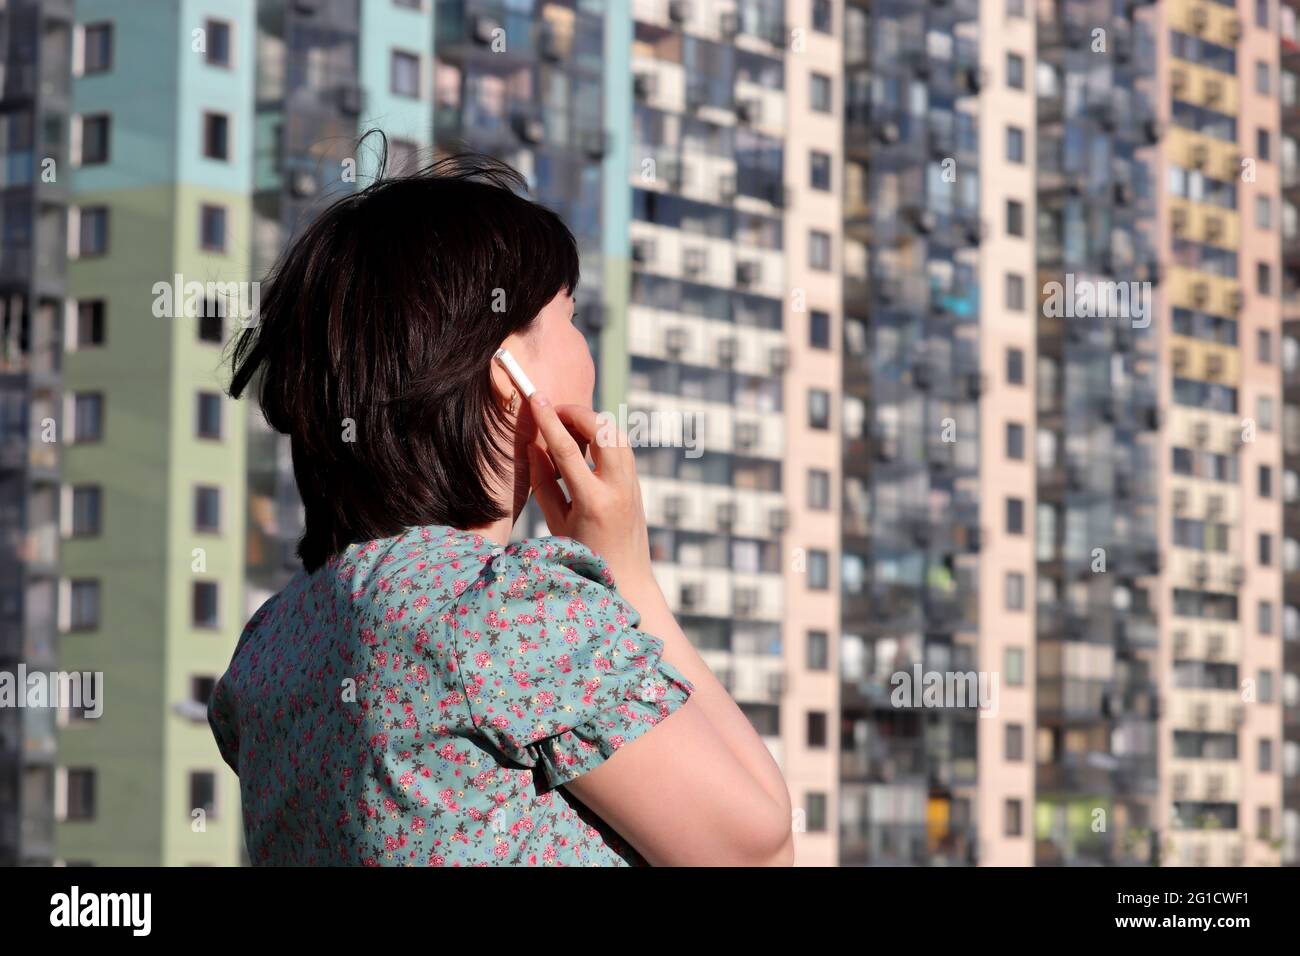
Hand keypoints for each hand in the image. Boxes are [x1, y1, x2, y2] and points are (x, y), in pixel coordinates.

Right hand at [525, 392, 654, 592]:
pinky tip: (584, 443)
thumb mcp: (556, 523)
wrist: (627, 579)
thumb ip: (543, 483)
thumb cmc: (583, 556)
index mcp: (593, 502)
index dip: (549, 420)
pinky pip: (622, 447)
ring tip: (566, 428)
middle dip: (577, 413)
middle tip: (553, 412)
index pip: (567, 449)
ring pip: (616, 434)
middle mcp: (618, 488)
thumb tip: (534, 445)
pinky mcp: (637, 483)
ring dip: (592, 423)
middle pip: (602, 429)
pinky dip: (602, 436)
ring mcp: (633, 484)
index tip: (536, 397)